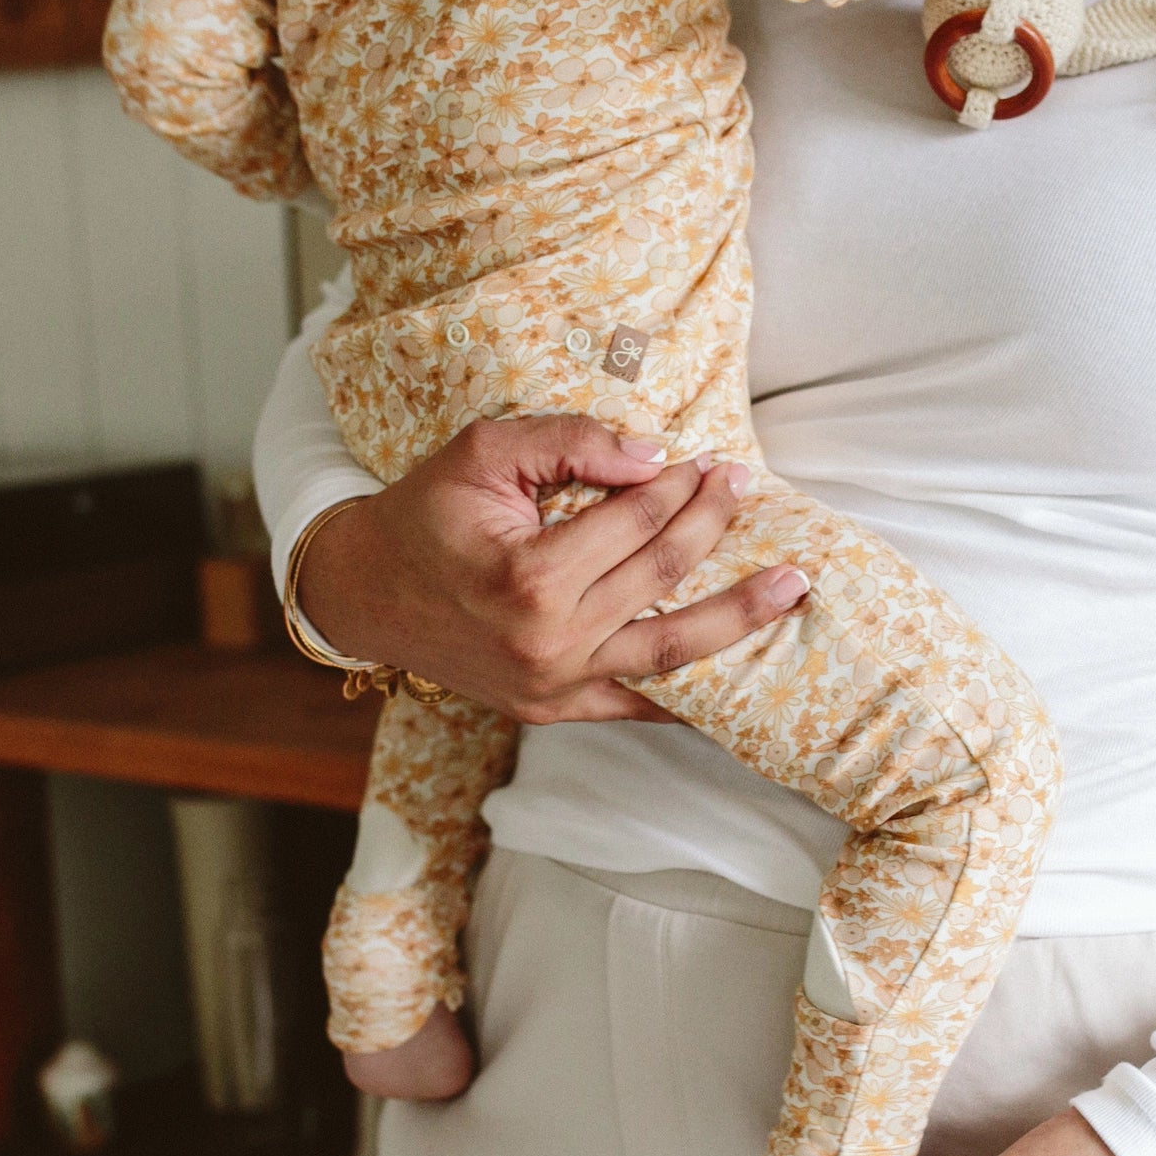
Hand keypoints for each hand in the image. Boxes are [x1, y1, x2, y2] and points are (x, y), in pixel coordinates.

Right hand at [294, 417, 808, 722]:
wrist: (366, 594)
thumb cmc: (425, 516)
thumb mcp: (484, 453)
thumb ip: (572, 444)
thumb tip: (655, 454)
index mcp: (527, 577)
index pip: (634, 521)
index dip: (680, 486)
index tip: (710, 461)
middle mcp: (548, 642)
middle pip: (662, 575)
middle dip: (711, 525)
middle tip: (744, 489)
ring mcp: (555, 686)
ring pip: (671, 650)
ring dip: (738, 617)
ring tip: (789, 589)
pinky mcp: (554, 711)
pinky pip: (641, 707)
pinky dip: (693, 694)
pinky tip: (741, 674)